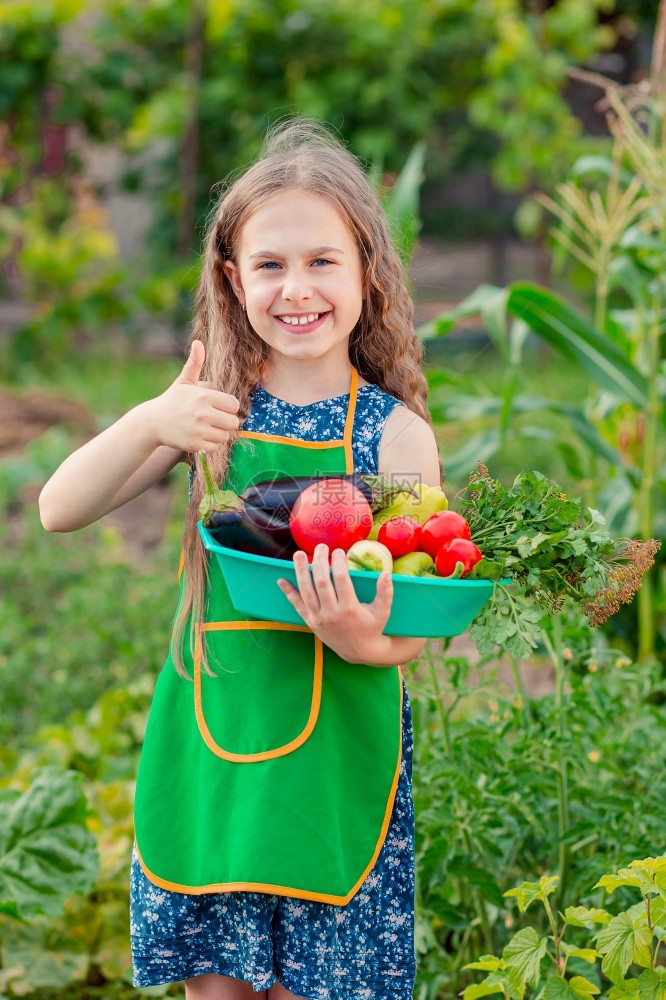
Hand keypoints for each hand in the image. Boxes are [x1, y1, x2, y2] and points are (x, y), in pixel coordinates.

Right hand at [145, 340, 239, 452]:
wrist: (152, 422)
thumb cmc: (172, 400)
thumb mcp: (184, 381)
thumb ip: (195, 363)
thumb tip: (198, 342)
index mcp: (204, 396)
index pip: (234, 405)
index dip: (228, 407)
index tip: (218, 408)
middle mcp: (203, 413)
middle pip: (233, 422)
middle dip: (225, 422)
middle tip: (213, 420)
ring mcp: (199, 429)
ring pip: (225, 436)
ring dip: (218, 434)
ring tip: (205, 428)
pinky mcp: (195, 444)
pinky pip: (215, 447)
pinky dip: (210, 444)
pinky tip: (199, 437)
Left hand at [277, 544, 393, 663]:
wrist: (359, 651)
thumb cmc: (372, 627)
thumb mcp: (383, 611)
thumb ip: (385, 593)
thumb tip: (386, 573)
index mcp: (349, 609)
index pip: (341, 579)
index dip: (338, 563)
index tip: (338, 551)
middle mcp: (331, 614)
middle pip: (321, 582)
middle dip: (319, 561)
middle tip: (321, 547)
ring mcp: (318, 618)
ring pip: (306, 591)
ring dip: (300, 572)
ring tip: (298, 554)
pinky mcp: (310, 622)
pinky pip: (297, 606)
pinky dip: (289, 593)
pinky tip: (281, 580)